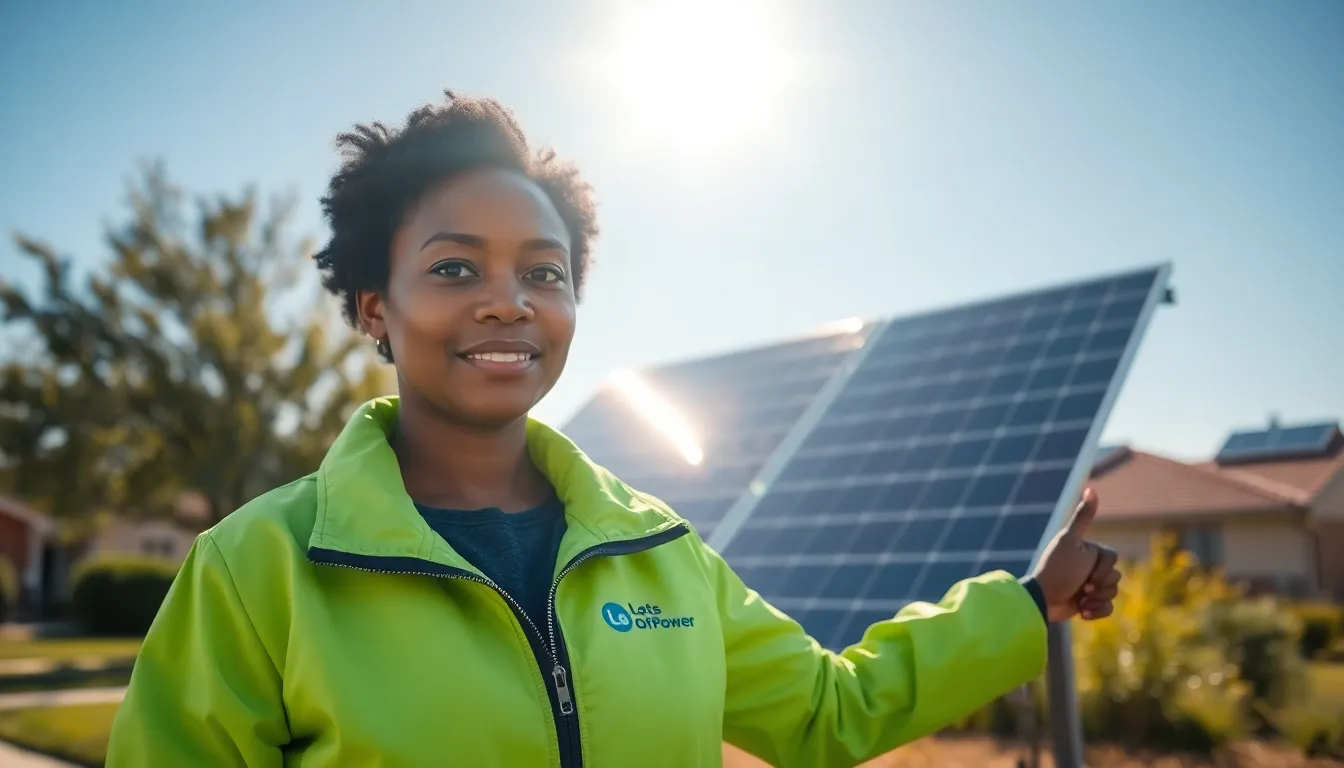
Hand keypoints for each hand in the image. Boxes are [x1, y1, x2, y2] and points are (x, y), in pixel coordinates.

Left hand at [1031, 488, 1120, 622]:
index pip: (1112, 559)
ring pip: (1113, 593)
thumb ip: (1082, 517)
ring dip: (1097, 601)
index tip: (1086, 575)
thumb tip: (1091, 487)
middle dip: (1100, 587)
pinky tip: (1082, 612)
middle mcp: (1090, 566)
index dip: (1102, 569)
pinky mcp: (1088, 603)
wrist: (1042, 600)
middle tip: (1082, 588)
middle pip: (1115, 577)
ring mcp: (1090, 585)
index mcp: (1088, 550)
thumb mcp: (1070, 541)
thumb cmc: (1056, 569)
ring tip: (1080, 600)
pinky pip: (1108, 608)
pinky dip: (1097, 612)